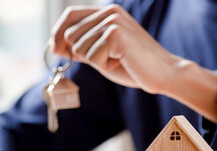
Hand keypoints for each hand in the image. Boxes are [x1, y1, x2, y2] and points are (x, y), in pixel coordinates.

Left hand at [50, 4, 186, 93]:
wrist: (163, 74)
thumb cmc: (133, 66)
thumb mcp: (101, 55)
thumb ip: (80, 48)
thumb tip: (54, 46)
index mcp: (107, 13)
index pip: (71, 15)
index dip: (58, 32)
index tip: (53, 48)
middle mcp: (109, 12)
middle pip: (70, 35)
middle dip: (82, 54)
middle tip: (108, 59)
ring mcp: (112, 21)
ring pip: (79, 48)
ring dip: (95, 61)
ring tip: (118, 59)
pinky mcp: (115, 33)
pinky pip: (91, 57)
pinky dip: (104, 65)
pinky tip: (122, 61)